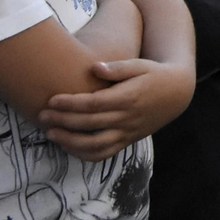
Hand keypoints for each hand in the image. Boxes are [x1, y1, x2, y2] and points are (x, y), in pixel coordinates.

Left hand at [38, 58, 193, 160]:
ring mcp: (128, 132)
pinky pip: (104, 154)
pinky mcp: (128, 141)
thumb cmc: (155, 75)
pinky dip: (84, 154)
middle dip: (62, 120)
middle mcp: (128, 118)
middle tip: (42, 115)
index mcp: (129, 98)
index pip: (93, 104)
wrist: (178, 93)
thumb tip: (94, 67)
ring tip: (51, 132)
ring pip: (94, 144)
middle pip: (89, 123)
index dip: (70, 103)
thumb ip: (118, 67)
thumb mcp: (141, 65)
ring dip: (69, 141)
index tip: (52, 100)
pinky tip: (68, 145)